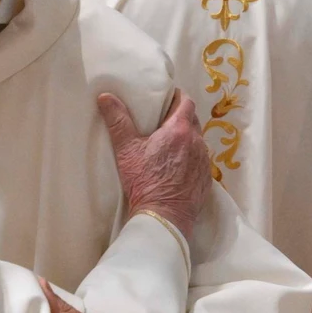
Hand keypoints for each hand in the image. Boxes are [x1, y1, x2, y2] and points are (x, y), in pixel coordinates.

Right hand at [100, 91, 210, 238]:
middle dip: (182, 117)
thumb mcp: (126, 150)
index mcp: (179, 130)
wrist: (163, 216)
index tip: (169, 97)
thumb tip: (105, 97)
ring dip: (187, 139)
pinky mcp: (206, 179)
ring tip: (171, 144)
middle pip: (194, 121)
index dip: (179, 97)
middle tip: (165, 120)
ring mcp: (204, 162)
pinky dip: (191, 158)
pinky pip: (201, 161)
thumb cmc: (144, 181)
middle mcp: (197, 142)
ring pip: (198, 141)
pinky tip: (179, 166)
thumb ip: (118, 121)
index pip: (187, 103)